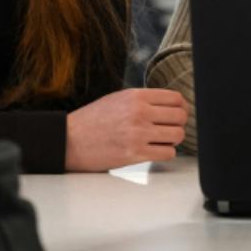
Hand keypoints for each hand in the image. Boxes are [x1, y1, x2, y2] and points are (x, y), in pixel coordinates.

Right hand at [65, 88, 186, 171]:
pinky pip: (167, 153)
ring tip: (162, 140)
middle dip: (179, 123)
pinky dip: (165, 153)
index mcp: (137, 96)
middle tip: (170, 128)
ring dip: (173, 139)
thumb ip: (144, 99)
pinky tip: (155, 150)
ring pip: (177, 135)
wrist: (69, 140)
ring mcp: (138, 134)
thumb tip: (171, 104)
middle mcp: (140, 113)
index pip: (176, 98)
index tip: (177, 113)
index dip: (181, 107)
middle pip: (180, 116)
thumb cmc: (93, 119)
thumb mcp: (118, 99)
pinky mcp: (134, 154)